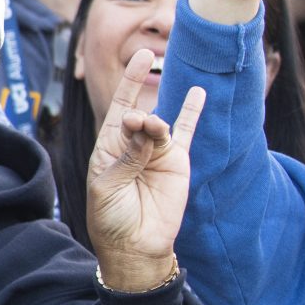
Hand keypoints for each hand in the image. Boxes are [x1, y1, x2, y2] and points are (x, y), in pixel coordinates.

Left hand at [83, 48, 203, 289]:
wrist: (135, 247)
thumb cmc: (111, 219)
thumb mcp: (107, 187)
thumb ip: (127, 156)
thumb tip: (145, 126)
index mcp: (109, 148)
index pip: (118, 109)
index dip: (129, 83)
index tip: (141, 57)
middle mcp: (132, 145)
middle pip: (139, 114)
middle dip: (140, 109)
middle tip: (138, 123)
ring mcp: (156, 152)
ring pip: (161, 125)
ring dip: (157, 123)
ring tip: (152, 128)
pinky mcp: (177, 162)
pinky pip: (186, 132)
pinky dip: (192, 112)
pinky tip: (198, 92)